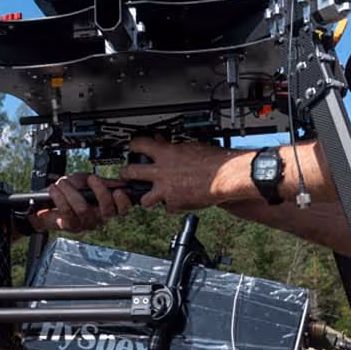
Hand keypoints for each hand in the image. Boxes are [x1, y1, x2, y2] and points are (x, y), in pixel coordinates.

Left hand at [31, 173, 133, 233]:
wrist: (46, 202)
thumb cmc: (68, 191)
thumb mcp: (85, 180)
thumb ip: (100, 181)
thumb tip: (117, 181)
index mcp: (105, 207)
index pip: (122, 210)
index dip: (123, 202)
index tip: (118, 191)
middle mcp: (98, 218)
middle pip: (108, 212)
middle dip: (101, 192)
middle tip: (92, 178)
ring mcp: (85, 224)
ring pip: (84, 209)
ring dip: (72, 191)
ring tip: (62, 182)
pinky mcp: (70, 226)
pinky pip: (67, 211)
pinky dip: (60, 197)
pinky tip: (54, 189)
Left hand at [118, 136, 240, 211]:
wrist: (225, 177)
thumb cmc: (214, 160)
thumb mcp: (191, 146)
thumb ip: (174, 146)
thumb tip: (164, 141)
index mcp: (165, 153)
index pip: (139, 145)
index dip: (133, 146)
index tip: (132, 147)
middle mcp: (161, 171)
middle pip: (131, 172)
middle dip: (125, 174)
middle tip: (125, 175)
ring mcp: (166, 189)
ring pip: (143, 199)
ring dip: (145, 198)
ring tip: (149, 197)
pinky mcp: (175, 203)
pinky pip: (167, 208)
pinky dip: (171, 206)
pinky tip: (176, 202)